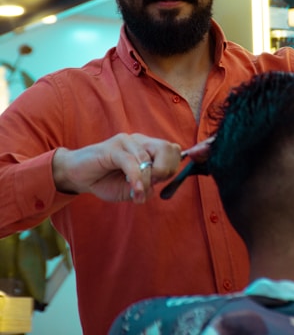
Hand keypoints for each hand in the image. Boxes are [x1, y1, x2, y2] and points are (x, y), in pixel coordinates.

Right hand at [52, 133, 180, 203]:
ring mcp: (126, 141)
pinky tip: (135, 190)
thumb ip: (146, 187)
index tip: (162, 183)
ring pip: (147, 158)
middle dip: (166, 170)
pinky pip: (130, 162)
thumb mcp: (131, 188)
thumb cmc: (105, 181)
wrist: (78, 177)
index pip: (172, 150)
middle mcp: (139, 141)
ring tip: (138, 195)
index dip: (173, 166)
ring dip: (146, 181)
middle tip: (154, 185)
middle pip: (166, 148)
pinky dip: (136, 178)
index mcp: (147, 148)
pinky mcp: (112, 148)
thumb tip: (155, 188)